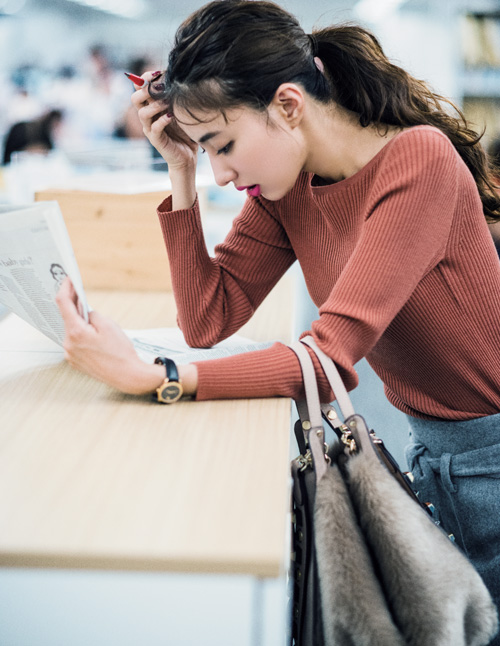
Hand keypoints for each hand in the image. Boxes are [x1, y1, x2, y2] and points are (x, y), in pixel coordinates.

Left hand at [56, 278, 164, 394]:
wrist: (127, 376)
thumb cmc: (120, 352)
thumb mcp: (109, 325)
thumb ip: (92, 314)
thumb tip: (84, 311)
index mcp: (76, 332)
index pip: (63, 303)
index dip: (65, 288)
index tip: (68, 279)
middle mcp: (68, 344)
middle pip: (67, 318)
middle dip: (74, 306)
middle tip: (80, 293)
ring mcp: (70, 354)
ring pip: (71, 331)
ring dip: (79, 322)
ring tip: (92, 318)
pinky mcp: (75, 361)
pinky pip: (74, 343)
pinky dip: (81, 335)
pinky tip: (93, 335)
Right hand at [130, 71, 197, 170]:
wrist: (187, 156)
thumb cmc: (184, 131)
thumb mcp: (180, 109)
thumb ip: (176, 95)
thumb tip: (180, 75)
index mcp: (150, 106)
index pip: (139, 88)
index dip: (144, 78)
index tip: (158, 72)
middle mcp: (147, 117)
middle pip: (135, 98)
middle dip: (145, 90)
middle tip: (160, 87)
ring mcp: (150, 129)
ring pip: (142, 113)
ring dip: (156, 105)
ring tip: (169, 103)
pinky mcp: (156, 140)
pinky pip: (154, 128)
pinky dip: (162, 120)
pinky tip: (172, 117)